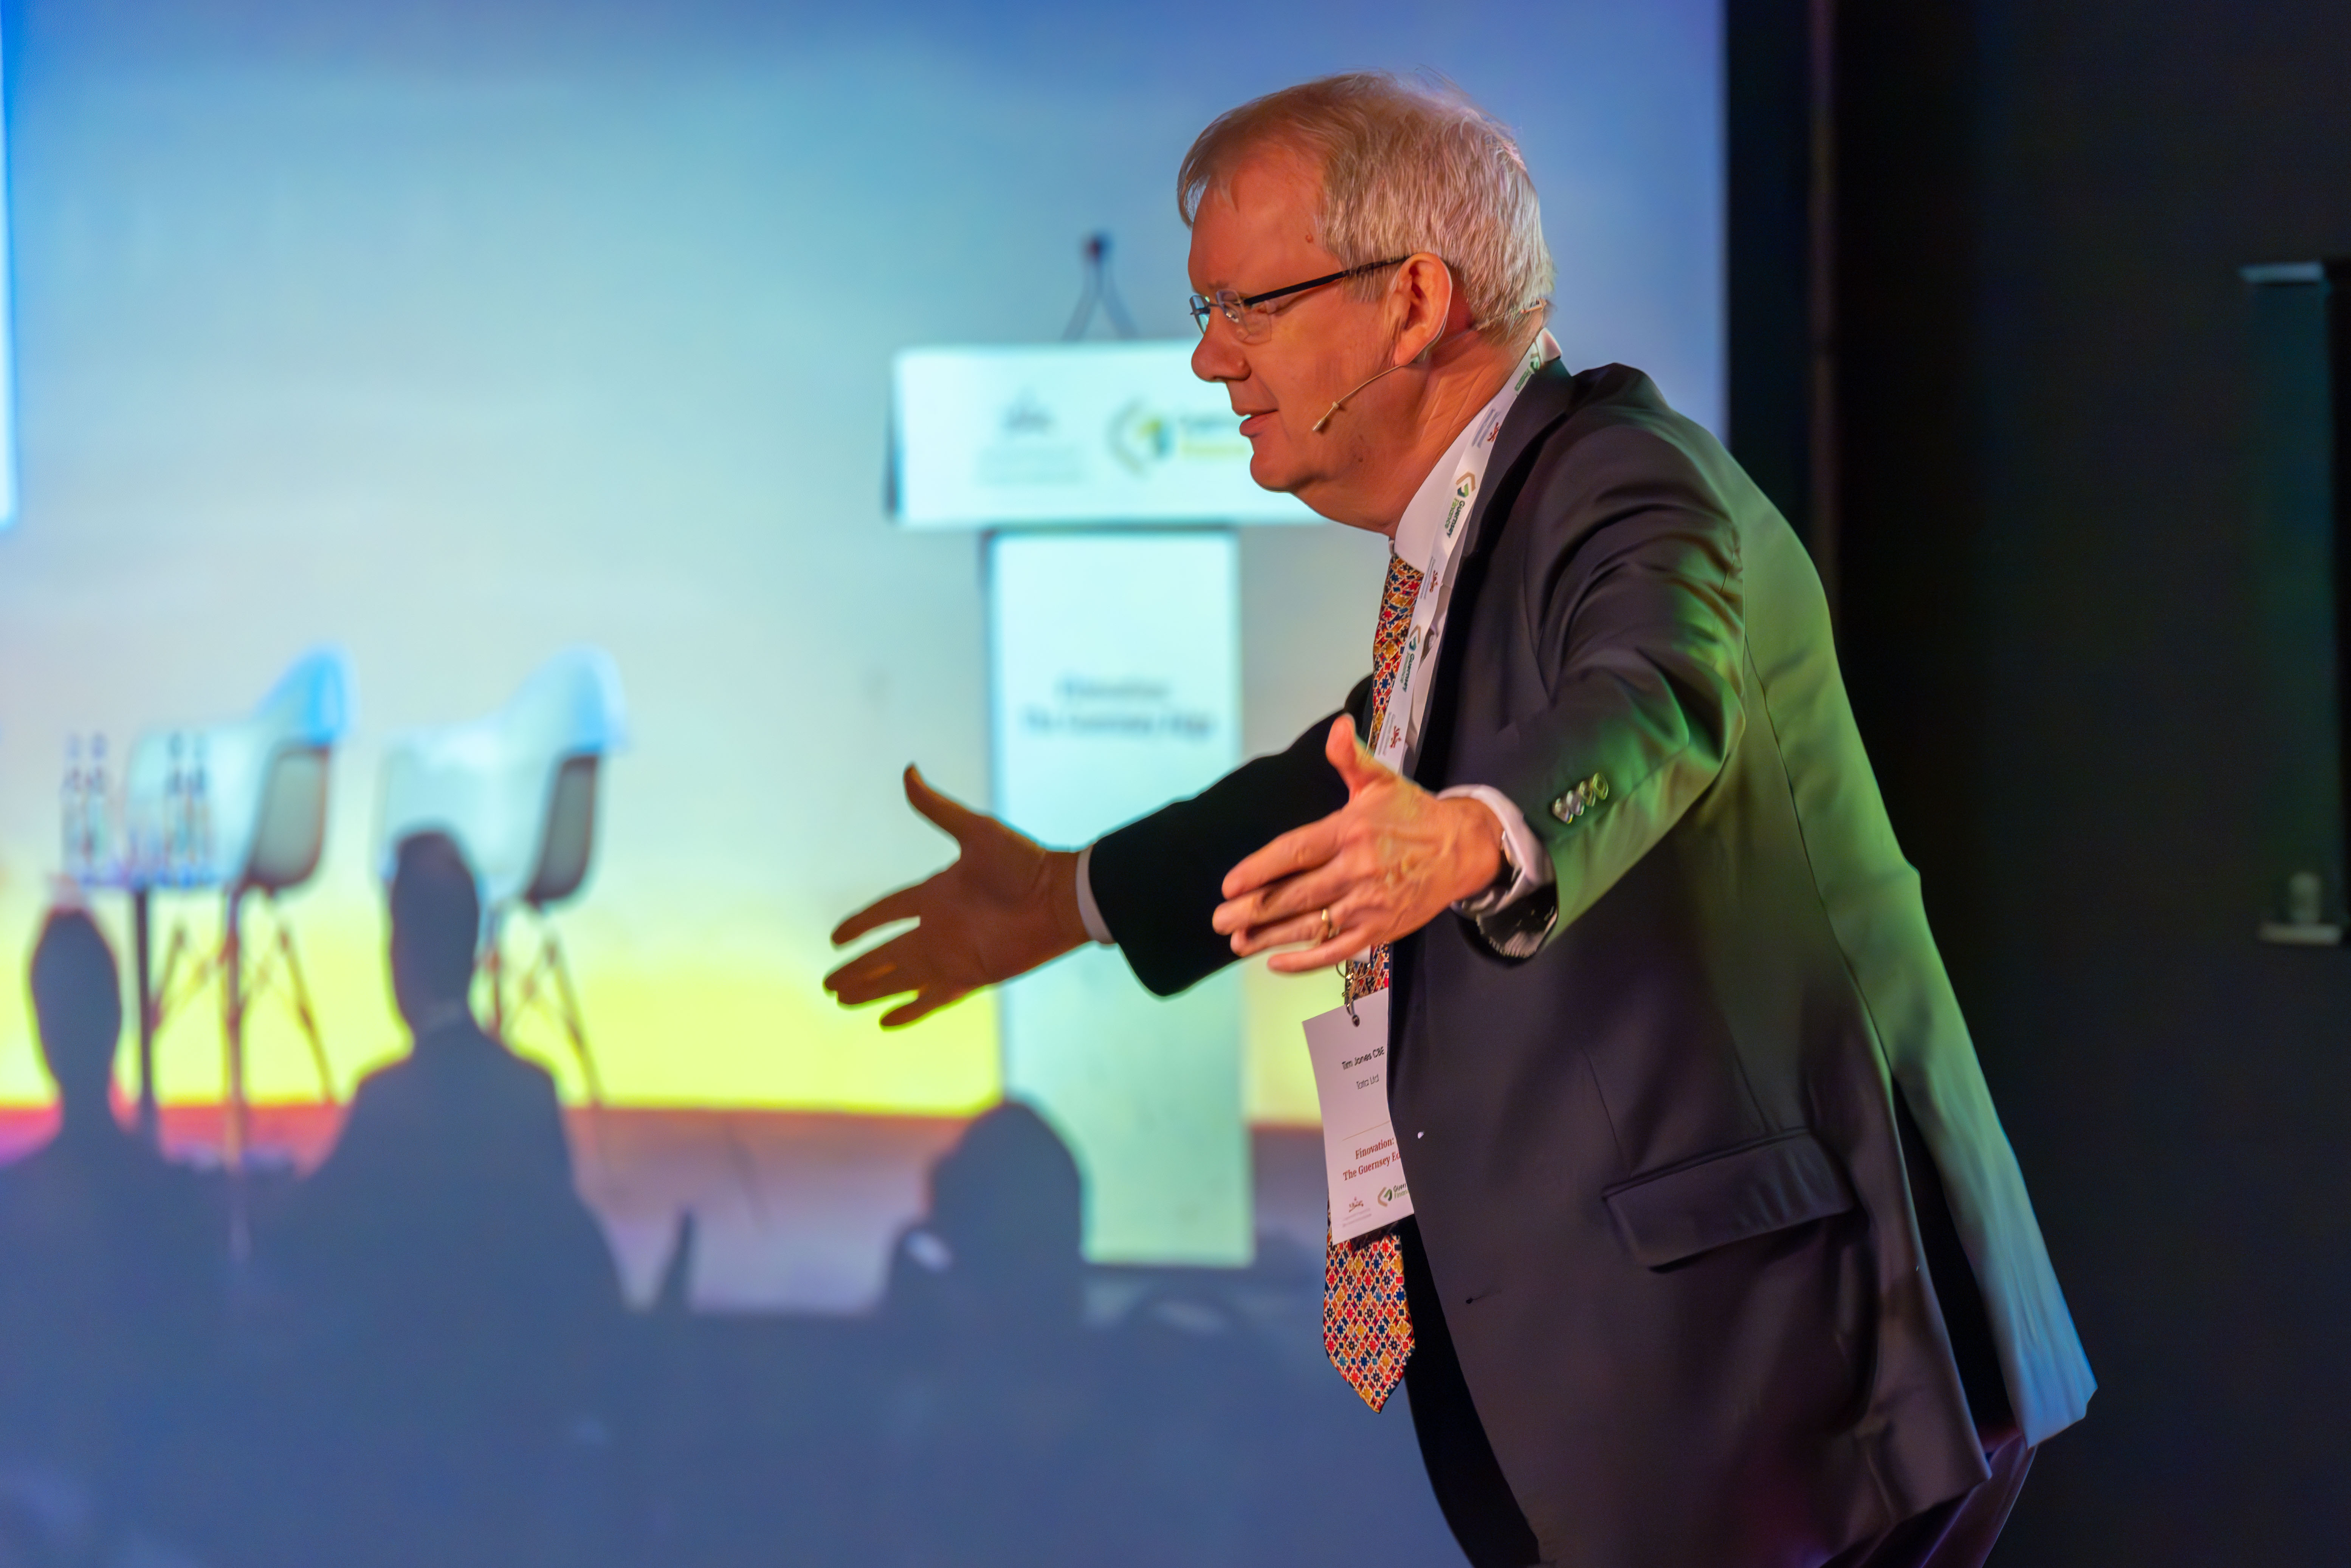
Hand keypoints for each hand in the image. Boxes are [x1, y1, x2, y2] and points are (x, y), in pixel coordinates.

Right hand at [824, 767, 1089, 1026]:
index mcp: (935, 894)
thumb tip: (908, 771)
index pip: (887, 912)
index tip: (836, 936)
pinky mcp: (972, 977)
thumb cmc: (1024, 862)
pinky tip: (885, 1023)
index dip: (861, 923)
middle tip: (826, 984)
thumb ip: (938, 809)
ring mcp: (954, 955)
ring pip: (901, 979)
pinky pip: (933, 999)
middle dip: (858, 969)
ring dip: (872, 990)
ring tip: (840, 1001)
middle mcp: (939, 928)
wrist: (1062, 897)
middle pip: (886, 954)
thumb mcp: (976, 831)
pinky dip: (910, 1012)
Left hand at [1212, 717, 1503, 972]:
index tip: (1230, 884)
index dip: (1260, 869)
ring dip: (1270, 937)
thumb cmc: (1412, 815)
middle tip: (1219, 920)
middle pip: (1296, 895)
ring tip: (1236, 941)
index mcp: (1350, 832)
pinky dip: (1306, 961)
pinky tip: (1276, 963)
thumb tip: (1337, 728)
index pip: (1296, 852)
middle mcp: (1357, 870)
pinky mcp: (1380, 930)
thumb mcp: (1381, 782)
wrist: (1461, 849)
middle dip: (1254, 910)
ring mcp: (1368, 904)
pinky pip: (1337, 951)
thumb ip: (1350, 759)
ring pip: (1311, 926)